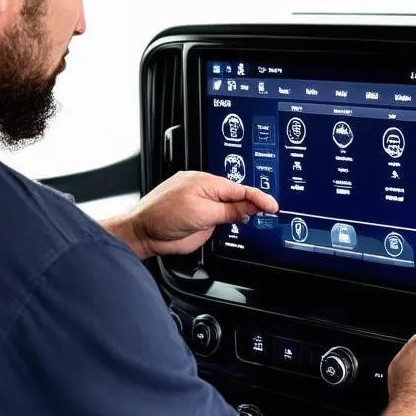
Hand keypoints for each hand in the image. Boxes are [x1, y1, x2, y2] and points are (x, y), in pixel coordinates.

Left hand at [107, 170, 278, 257]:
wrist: (143, 232)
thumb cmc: (161, 216)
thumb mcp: (202, 214)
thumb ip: (228, 211)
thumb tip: (249, 208)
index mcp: (205, 182)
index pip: (239, 189)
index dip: (258, 197)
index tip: (272, 205)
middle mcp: (205, 191)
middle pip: (237, 196)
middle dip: (254, 202)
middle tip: (270, 212)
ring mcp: (202, 205)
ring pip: (230, 206)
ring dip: (244, 210)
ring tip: (260, 216)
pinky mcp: (199, 219)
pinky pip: (221, 216)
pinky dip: (233, 218)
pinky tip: (240, 222)